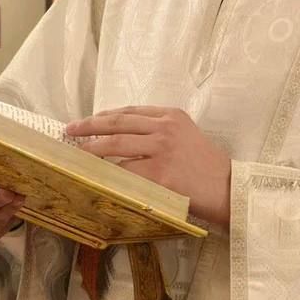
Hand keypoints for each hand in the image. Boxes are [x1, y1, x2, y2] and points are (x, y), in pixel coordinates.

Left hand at [67, 106, 231, 227]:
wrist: (229, 187)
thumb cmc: (206, 166)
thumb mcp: (186, 135)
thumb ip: (159, 130)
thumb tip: (121, 137)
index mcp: (171, 115)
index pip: (130, 111)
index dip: (104, 115)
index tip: (88, 121)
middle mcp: (165, 128)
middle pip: (117, 123)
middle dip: (89, 126)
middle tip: (70, 130)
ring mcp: (162, 150)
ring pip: (116, 145)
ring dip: (91, 148)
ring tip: (76, 152)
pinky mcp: (160, 174)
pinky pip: (125, 171)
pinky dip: (107, 172)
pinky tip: (94, 174)